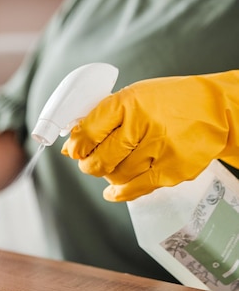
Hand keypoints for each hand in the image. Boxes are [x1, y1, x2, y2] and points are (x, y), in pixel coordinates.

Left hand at [61, 70, 238, 200]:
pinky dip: (120, 192)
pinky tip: (113, 191)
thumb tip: (71, 145)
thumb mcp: (134, 97)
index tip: (75, 149)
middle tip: (90, 162)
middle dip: (89, 165)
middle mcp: (144, 124)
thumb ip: (102, 119)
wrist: (219, 109)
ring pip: (116, 176)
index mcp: (129, 102)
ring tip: (114, 166)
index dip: (77, 146)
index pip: (88, 131)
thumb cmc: (172, 102)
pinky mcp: (173, 169)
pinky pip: (136, 188)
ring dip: (109, 175)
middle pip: (99, 159)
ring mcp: (160, 149)